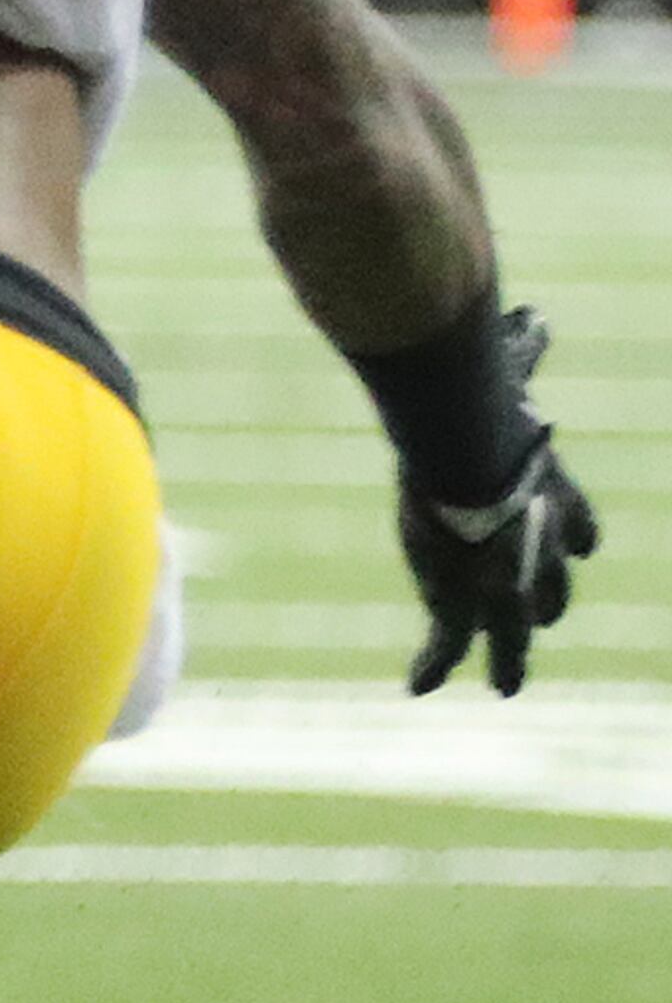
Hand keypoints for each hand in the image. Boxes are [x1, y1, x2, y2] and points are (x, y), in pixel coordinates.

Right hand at [399, 310, 594, 695]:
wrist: (470, 448)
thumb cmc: (490, 405)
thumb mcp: (509, 377)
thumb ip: (521, 348)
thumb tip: (535, 314)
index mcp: (552, 494)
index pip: (577, 526)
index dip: (577, 537)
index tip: (583, 549)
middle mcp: (536, 546)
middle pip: (551, 588)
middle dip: (548, 602)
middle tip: (546, 619)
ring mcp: (502, 578)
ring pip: (512, 633)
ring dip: (511, 660)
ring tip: (509, 687)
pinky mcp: (461, 601)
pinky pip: (447, 642)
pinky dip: (433, 665)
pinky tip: (418, 688)